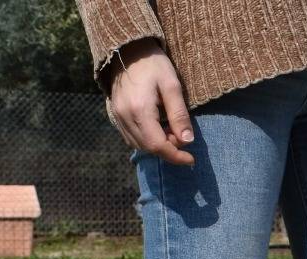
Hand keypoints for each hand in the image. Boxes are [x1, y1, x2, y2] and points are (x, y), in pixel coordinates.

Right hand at [108, 38, 194, 165]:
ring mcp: (117, 116)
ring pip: (139, 145)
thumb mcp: (172, 86)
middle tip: (182, 134)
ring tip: (171, 129)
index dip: (176, 156)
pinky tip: (157, 127)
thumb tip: (188, 141)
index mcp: (139, 110)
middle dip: (169, 149)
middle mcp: (124, 116)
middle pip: (148, 148)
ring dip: (158, 145)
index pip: (157, 145)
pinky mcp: (115, 115)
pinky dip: (147, 140)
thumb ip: (179, 114)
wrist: (128, 50)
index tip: (191, 159)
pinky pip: (131, 137)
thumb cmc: (153, 64)